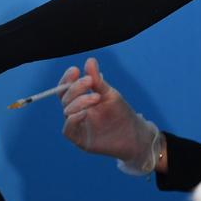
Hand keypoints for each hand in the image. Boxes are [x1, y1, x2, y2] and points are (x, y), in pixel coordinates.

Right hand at [59, 58, 161, 174]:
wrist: (135, 135)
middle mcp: (76, 112)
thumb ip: (97, 81)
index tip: (75, 70)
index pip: (66, 88)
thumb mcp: (110, 94)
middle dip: (75, 88)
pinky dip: (73, 120)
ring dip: (78, 102)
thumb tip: (90, 61)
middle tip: (89, 82)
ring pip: (66, 111)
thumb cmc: (121, 113)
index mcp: (80, 100)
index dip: (67, 79)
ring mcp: (77, 126)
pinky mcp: (80, 140)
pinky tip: (84, 113)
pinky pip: (67, 130)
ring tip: (96, 98)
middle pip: (65, 98)